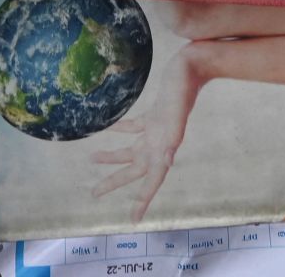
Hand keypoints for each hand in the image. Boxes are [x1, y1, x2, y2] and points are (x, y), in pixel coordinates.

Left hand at [90, 47, 202, 220]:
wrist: (192, 66)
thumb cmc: (184, 87)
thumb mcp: (176, 114)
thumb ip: (170, 138)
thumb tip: (164, 162)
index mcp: (166, 145)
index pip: (152, 180)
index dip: (143, 200)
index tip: (133, 219)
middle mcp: (160, 141)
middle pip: (135, 169)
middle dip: (114, 181)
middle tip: (94, 193)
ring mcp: (156, 129)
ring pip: (131, 149)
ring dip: (113, 156)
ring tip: (92, 159)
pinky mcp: (153, 115)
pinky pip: (133, 127)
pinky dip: (119, 129)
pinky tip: (106, 129)